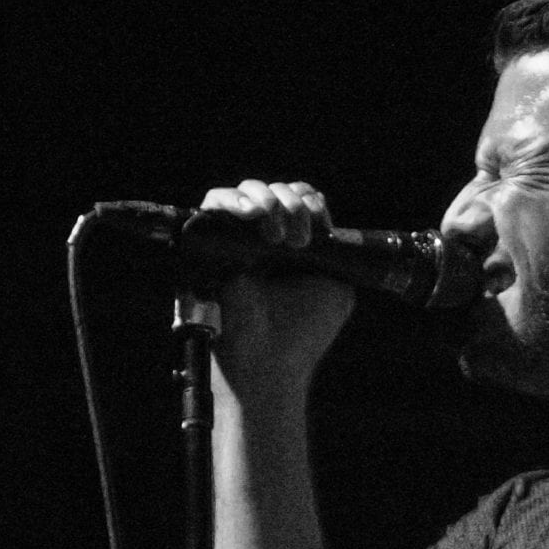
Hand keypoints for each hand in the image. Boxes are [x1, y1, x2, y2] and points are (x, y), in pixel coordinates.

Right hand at [197, 179, 355, 398]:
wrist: (268, 358)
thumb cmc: (304, 330)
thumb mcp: (338, 285)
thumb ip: (335, 250)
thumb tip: (322, 217)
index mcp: (296, 246)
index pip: (302, 200)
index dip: (310, 206)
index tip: (316, 233)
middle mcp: (266, 238)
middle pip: (280, 191)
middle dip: (292, 206)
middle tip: (298, 242)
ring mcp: (238, 239)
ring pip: (251, 190)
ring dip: (269, 203)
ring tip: (276, 236)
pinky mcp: (211, 242)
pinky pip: (216, 200)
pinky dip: (235, 201)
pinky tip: (252, 215)